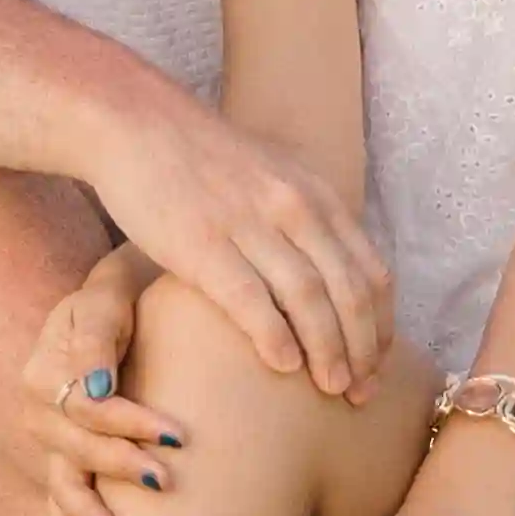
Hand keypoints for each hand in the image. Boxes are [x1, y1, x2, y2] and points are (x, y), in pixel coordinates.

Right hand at [17, 247, 168, 515]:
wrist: (116, 297)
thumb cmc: (120, 296)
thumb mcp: (107, 298)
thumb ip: (98, 336)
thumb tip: (98, 388)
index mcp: (46, 366)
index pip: (87, 408)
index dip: (130, 423)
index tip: (177, 435)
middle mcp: (39, 404)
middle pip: (74, 448)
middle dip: (118, 466)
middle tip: (164, 481)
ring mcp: (47, 433)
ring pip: (61, 478)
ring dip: (83, 509)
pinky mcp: (59, 452)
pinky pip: (55, 493)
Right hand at [108, 102, 391, 400]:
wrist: (133, 122)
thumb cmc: (198, 158)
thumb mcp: (271, 177)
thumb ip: (304, 219)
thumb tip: (329, 274)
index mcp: (315, 194)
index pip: (370, 270)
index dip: (382, 325)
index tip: (378, 364)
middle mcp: (293, 206)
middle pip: (349, 291)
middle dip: (363, 349)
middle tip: (362, 393)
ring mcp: (249, 223)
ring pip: (310, 299)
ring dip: (328, 352)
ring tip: (333, 389)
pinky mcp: (202, 242)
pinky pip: (251, 299)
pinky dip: (275, 338)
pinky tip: (284, 368)